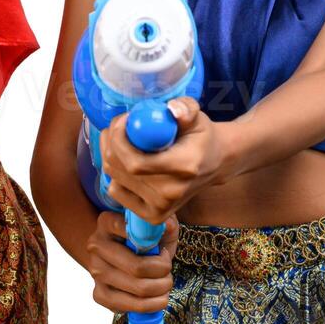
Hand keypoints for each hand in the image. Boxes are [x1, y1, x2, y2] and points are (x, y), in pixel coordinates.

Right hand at [85, 211, 178, 314]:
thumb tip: (166, 226)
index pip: (129, 230)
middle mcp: (96, 246)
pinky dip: (152, 305)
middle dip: (163, 272)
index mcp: (106, 222)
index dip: (154, 244)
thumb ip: (164, 224)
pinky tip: (158, 297)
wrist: (121, 256)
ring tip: (165, 282)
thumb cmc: (143, 240)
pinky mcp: (99, 294)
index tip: (163, 250)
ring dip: (161, 289)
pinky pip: (131, 306)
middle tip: (168, 269)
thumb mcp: (156, 227)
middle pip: (138, 267)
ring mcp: (95, 271)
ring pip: (139, 288)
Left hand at [100, 97, 230, 224]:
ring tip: (125, 139)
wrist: (214, 163)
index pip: (135, 163)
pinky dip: (114, 173)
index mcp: (184, 168)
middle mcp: (171, 193)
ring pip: (114, 179)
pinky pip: (116, 191)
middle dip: (112, 141)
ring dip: (110, 154)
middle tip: (121, 124)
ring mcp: (161, 208)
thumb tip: (173, 110)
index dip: (119, 140)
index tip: (125, 119)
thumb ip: (187, 108)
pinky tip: (126, 159)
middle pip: (120, 170)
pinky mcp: (152, 215)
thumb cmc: (200, 137)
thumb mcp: (197, 116)